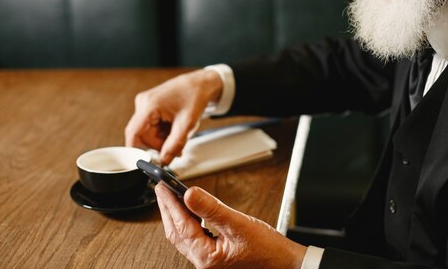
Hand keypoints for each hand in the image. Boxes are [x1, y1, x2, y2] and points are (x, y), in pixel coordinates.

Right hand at [124, 69, 222, 164]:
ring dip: (161, 139)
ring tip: (178, 134)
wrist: (200, 84)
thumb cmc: (194, 97)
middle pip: (141, 135)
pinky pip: (151, 126)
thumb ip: (174, 144)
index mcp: (149, 105)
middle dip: (158, 145)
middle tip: (175, 148)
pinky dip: (162, 131)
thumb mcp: (187, 124)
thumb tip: (164, 160)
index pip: (133, 133)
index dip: (136, 150)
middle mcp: (143, 103)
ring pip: (147, 132)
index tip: (144, 162)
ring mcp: (145, 104)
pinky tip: (174, 127)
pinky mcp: (149, 106)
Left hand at [155, 183, 305, 268]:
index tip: (162, 186)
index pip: (181, 225)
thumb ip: (212, 209)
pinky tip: (192, 212)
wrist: (286, 265)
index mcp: (207, 258)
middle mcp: (204, 263)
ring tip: (171, 196)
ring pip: (184, 236)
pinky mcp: (216, 258)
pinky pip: (195, 239)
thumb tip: (189, 194)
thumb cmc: (269, 251)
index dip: (170, 203)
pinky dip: (189, 223)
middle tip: (161, 188)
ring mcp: (209, 262)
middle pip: (177, 233)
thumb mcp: (239, 224)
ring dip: (177, 216)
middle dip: (168, 209)